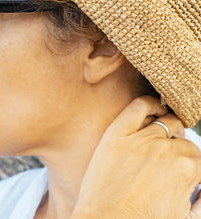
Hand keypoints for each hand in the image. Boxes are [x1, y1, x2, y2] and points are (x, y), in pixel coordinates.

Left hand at [71, 96, 200, 218]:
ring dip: (169, 130)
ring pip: (166, 123)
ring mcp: (141, 139)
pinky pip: (139, 107)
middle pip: (183, 142)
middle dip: (180, 152)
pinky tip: (154, 110)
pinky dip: (150, 104)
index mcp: (188, 169)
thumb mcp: (184, 216)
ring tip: (162, 140)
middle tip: (166, 165)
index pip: (198, 159)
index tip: (182, 174)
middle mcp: (167, 150)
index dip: (191, 168)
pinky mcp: (117, 134)